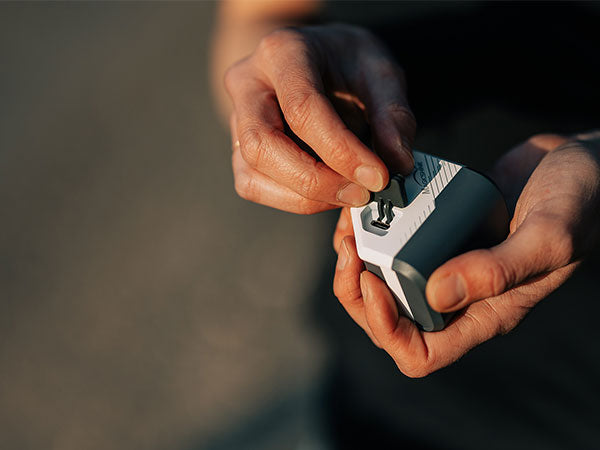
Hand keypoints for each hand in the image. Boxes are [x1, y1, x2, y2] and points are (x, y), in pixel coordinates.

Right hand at [224, 24, 415, 213]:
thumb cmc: (344, 62)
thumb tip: (397, 164)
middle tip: (361, 193)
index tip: (377, 177)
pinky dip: (294, 200)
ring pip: (252, 176)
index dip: (340, 151)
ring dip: (305, 197)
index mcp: (282, 52)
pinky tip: (327, 192)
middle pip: (262, 146)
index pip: (302, 109)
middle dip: (316, 181)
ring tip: (347, 192)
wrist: (316, 58)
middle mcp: (248, 85)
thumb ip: (392, 115)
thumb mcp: (379, 70)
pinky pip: (254, 187)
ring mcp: (236, 120)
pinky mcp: (239, 150)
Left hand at [333, 133, 599, 376]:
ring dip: (359, 256)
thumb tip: (435, 296)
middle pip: (390, 318)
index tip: (370, 281)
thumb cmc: (581, 202)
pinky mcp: (442, 231)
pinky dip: (376, 226)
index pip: (419, 352)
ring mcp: (449, 261)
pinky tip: (372, 201)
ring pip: (386, 279)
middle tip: (347, 245)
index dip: (384, 328)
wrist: (579, 162)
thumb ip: (498, 270)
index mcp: (485, 313)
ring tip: (350, 222)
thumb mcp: (548, 236)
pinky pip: (397, 241)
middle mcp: (460, 294)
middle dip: (357, 288)